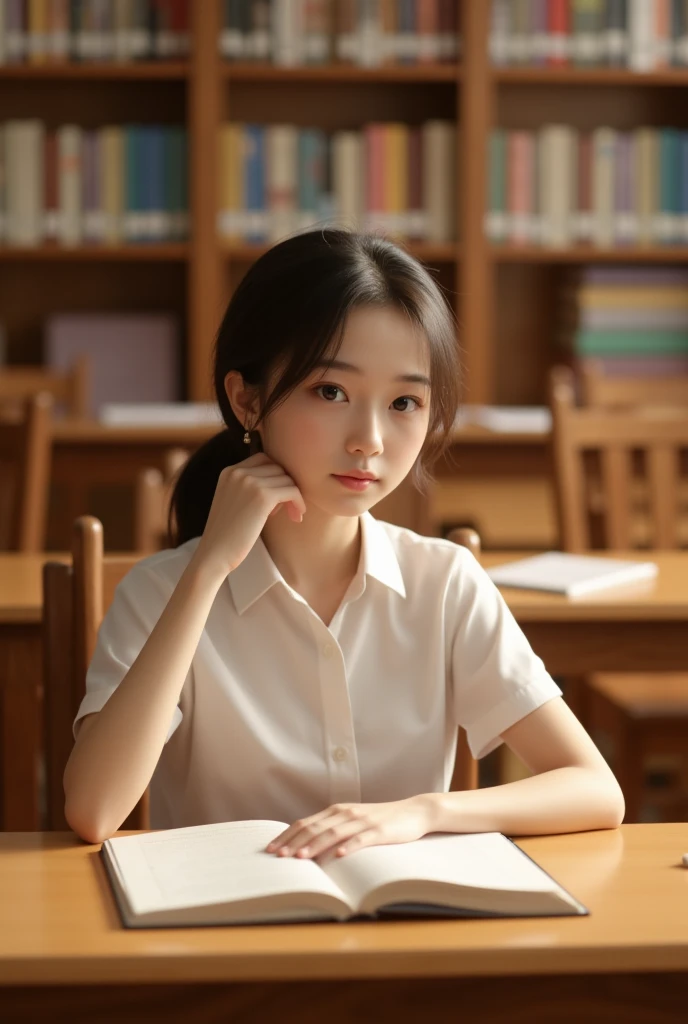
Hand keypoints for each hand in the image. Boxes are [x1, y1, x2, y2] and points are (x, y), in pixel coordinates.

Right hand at [191, 452, 305, 580]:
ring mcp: (249, 482)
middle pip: (278, 468)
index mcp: (229, 471)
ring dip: (293, 496)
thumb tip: (283, 480)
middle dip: (286, 486)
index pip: (264, 460)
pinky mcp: (262, 496)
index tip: (277, 499)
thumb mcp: (234, 501)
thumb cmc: (227, 535)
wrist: (214, 554)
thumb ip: (249, 487)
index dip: (276, 477)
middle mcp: (238, 471)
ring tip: (291, 515)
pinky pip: (292, 490)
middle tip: (287, 510)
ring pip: (287, 479)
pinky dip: (298, 502)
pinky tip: (297, 517)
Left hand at [264, 797, 435, 863]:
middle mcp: (346, 813)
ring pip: (333, 832)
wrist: (414, 811)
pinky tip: (339, 856)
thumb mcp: (353, 821)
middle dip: (294, 842)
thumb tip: (306, 847)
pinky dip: (349, 846)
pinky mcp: (379, 830)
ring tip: (301, 858)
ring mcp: (362, 821)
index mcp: (337, 811)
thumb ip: (333, 829)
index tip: (270, 849)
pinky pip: (361, 839)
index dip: (287, 836)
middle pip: (314, 827)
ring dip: (315, 845)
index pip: (305, 823)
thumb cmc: (380, 819)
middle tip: (278, 856)